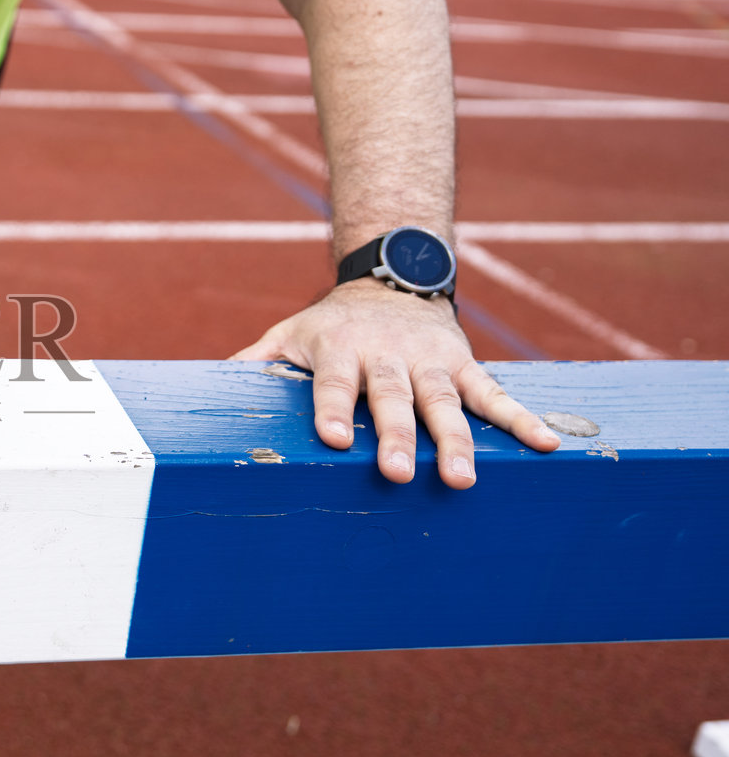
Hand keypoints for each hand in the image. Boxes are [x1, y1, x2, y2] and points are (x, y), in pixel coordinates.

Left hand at [230, 279, 560, 488]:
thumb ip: (255, 363)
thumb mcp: (288, 334)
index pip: (332, 383)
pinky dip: (523, 419)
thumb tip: (207, 388)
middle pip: (392, 399)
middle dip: (395, 435)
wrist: (391, 276)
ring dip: (456, 441)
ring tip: (461, 479)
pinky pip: (496, 394)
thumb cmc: (330, 325)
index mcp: (339, 351)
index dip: (332, 408)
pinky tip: (548, 446)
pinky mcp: (463, 365)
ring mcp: (430, 362)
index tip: (332, 439)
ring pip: (445, 403)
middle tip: (394, 473)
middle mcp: (386, 356)